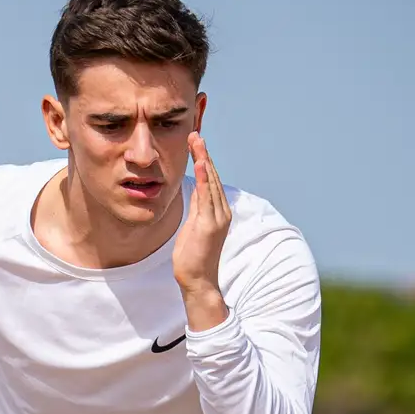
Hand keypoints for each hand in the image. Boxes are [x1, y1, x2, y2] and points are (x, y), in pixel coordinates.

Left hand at [172, 132, 231, 318]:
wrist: (197, 281)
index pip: (209, 180)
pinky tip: (199, 162)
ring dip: (203, 159)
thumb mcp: (193, 226)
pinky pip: (206, 196)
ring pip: (210, 182)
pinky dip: (203, 177)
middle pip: (211, 176)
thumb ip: (197, 207)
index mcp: (217, 212)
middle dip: (203, 154)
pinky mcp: (210, 224)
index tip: (195, 142)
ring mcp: (218, 218)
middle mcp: (222, 212)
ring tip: (197, 139)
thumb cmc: (193, 258)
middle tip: (195, 132)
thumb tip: (196, 189)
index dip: (203, 160)